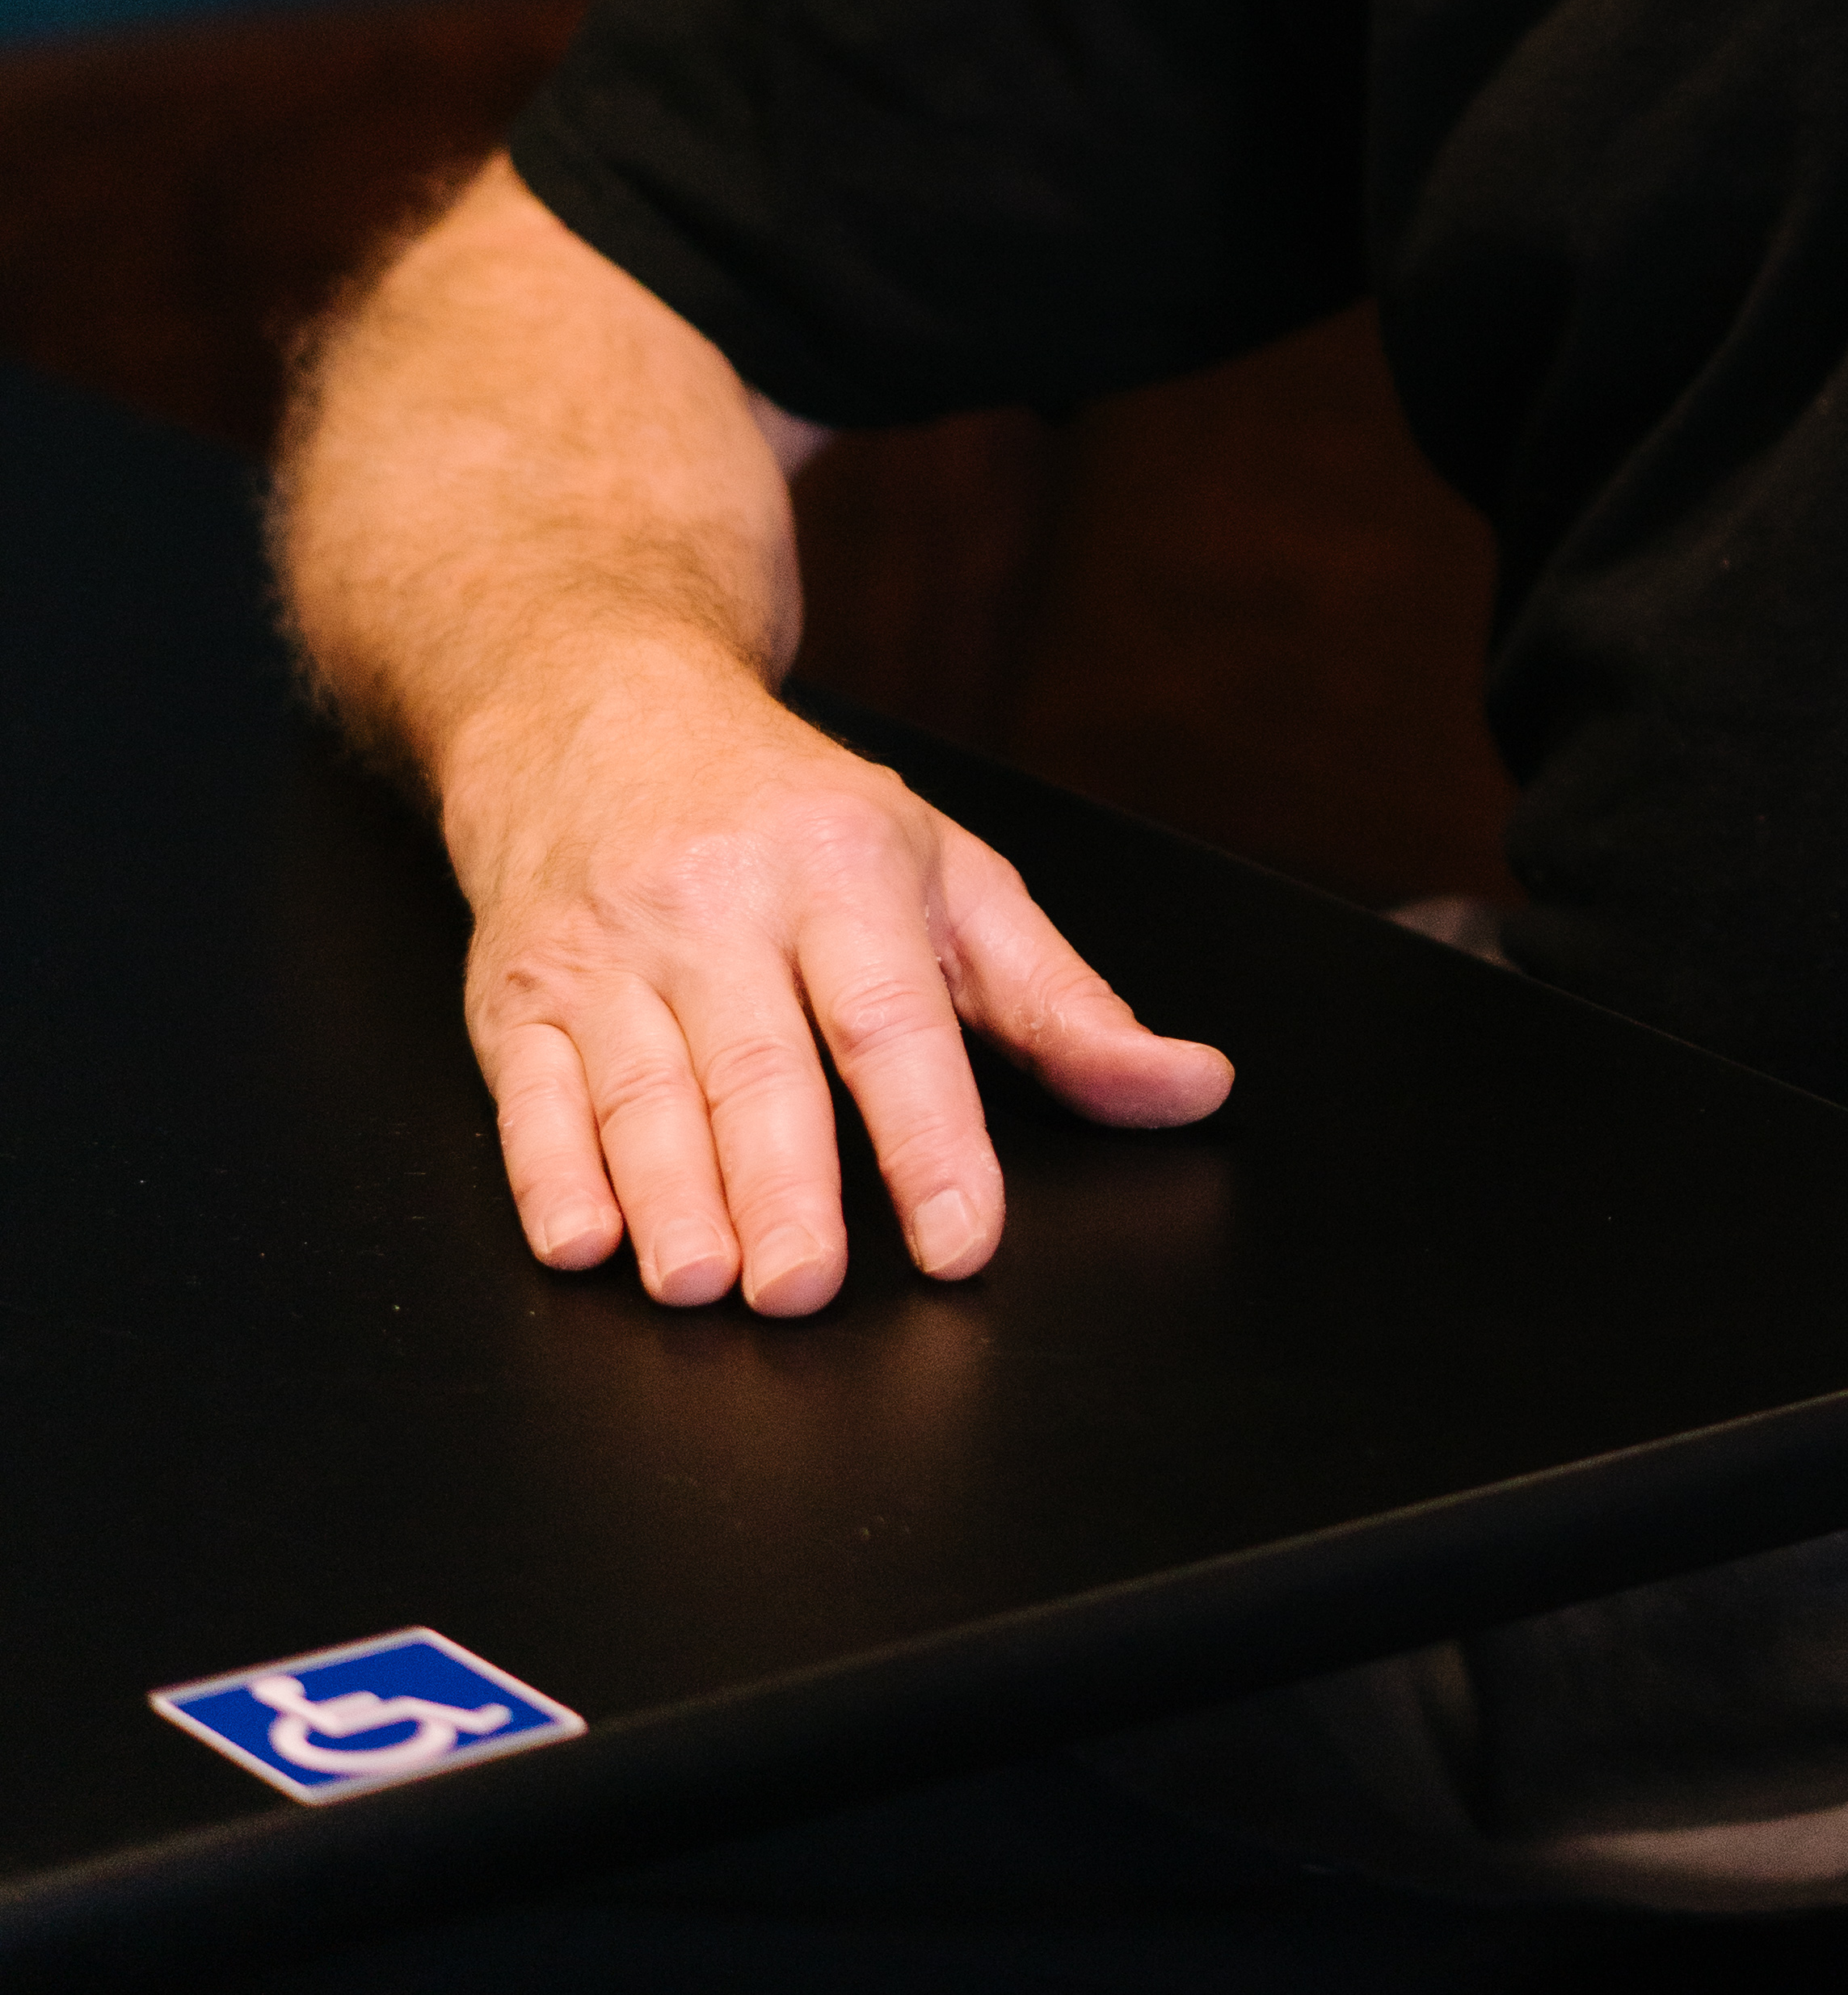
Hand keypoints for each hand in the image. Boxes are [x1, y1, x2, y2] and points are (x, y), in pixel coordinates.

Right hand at [448, 654, 1230, 1318]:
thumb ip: (1063, 1005)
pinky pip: (529, 1094)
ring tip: (701, 1284)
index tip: (960, 1238)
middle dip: (781, 1185)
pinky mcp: (513, 994)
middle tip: (803, 1287)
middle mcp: (719, 907)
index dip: (930, 1136)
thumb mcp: (949, 875)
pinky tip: (582, 1239)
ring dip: (669, 1197)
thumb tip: (1187, 1091)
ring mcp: (607, 951)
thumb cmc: (793, 814)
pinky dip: (547, 1174)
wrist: (592, 708)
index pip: (895, 1019)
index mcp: (843, 871)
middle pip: (757, 1064)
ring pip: (640, 1088)